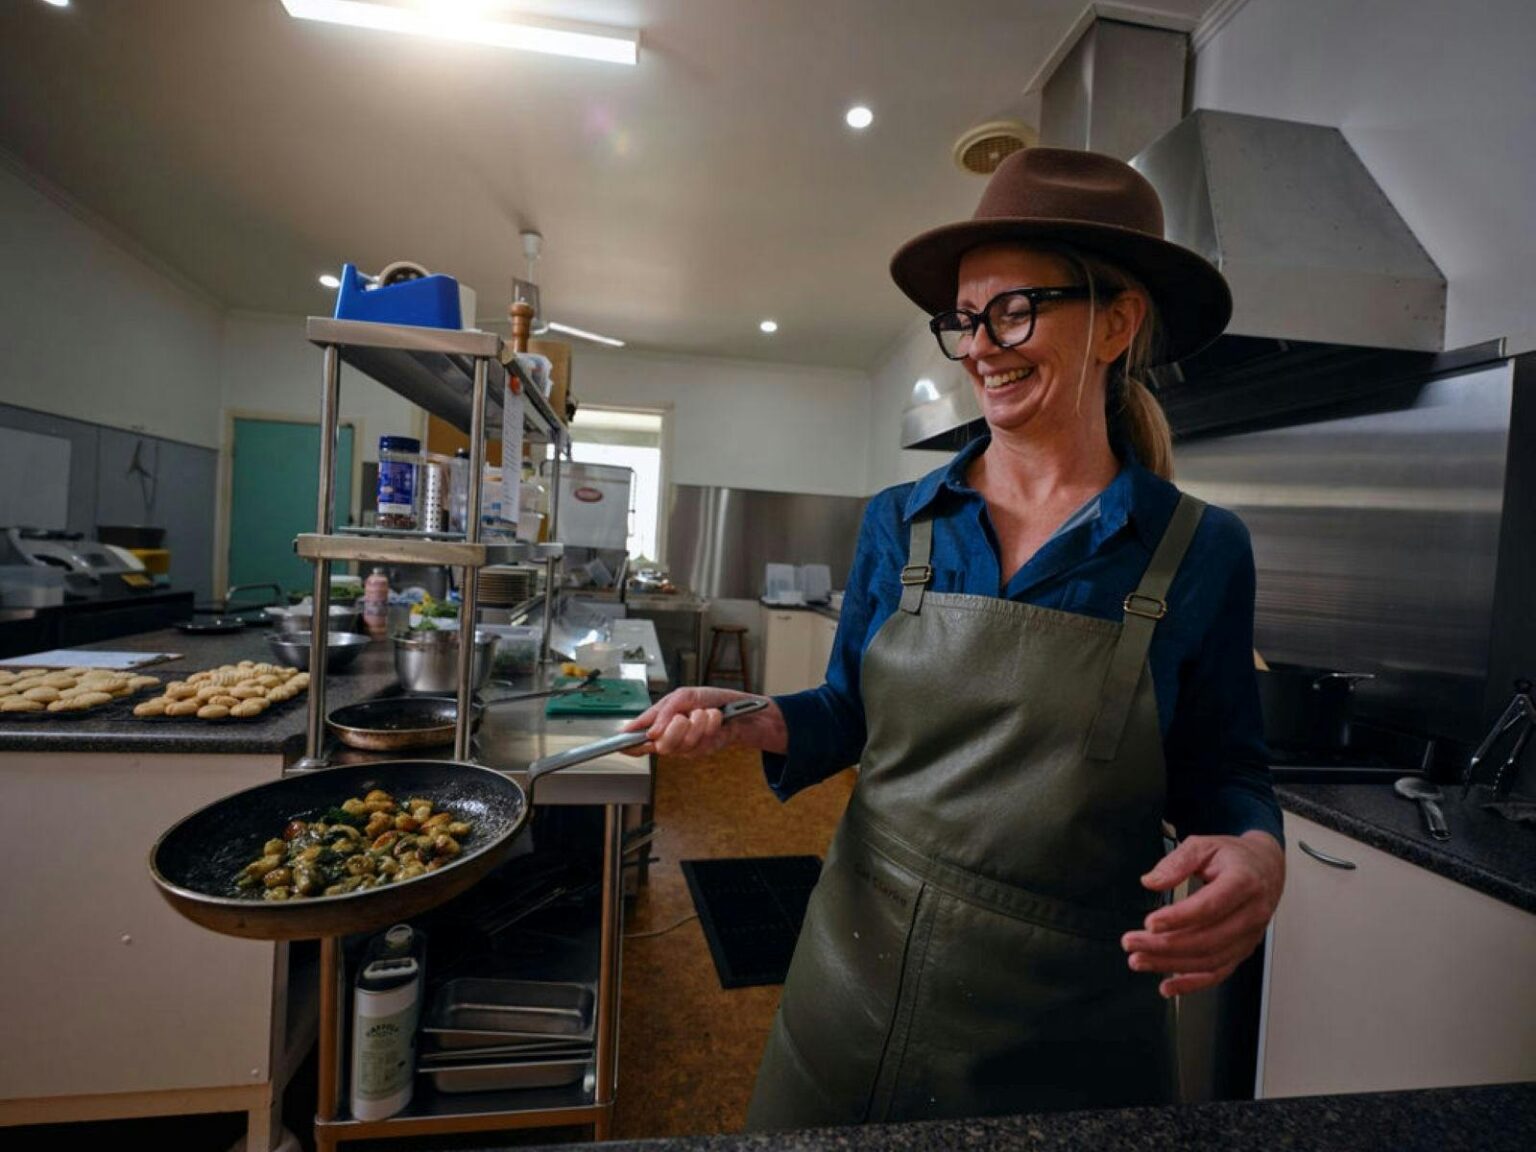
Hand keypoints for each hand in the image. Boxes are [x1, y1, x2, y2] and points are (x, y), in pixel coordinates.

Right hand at [619, 686, 787, 757]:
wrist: (737, 708)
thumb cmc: (709, 700)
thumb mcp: (683, 696)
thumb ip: (663, 711)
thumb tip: (650, 732)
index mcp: (659, 723)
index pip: (637, 739)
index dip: (629, 744)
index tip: (622, 745)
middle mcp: (669, 738)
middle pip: (661, 745)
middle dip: (674, 729)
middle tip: (683, 717)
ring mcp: (686, 746)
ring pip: (683, 743)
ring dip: (697, 722)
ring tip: (703, 712)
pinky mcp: (703, 750)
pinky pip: (702, 741)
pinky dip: (710, 724)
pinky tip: (714, 718)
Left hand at [1121, 831, 1284, 997]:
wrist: (1265, 868)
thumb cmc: (1233, 856)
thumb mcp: (1204, 845)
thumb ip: (1176, 862)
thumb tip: (1151, 882)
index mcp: (1244, 883)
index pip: (1210, 907)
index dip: (1179, 918)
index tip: (1149, 923)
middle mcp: (1251, 913)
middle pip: (1207, 939)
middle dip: (1165, 945)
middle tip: (1132, 942)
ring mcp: (1249, 936)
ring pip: (1210, 959)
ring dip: (1171, 965)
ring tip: (1138, 960)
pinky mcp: (1243, 950)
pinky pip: (1218, 973)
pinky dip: (1192, 984)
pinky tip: (1167, 986)